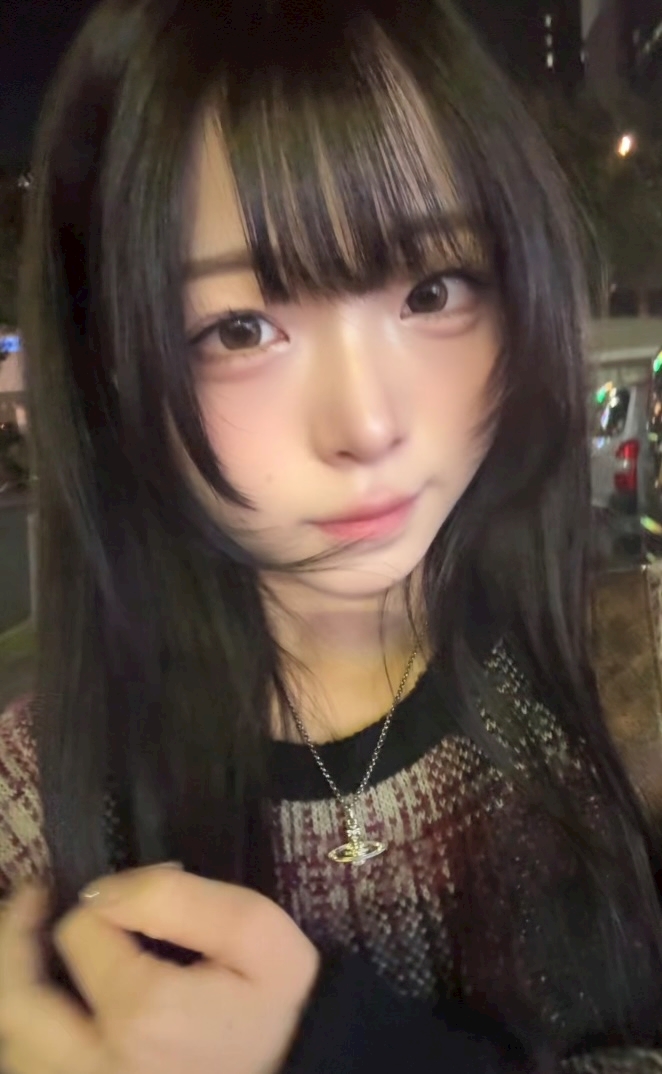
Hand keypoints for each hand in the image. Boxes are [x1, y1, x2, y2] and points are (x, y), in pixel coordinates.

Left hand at [0, 866, 319, 1073]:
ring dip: (17, 988)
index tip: (134, 892)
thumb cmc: (280, 999)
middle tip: (29, 897)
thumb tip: (103, 892)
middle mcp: (102, 1063)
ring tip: (30, 943)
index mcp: (142, 1012)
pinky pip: (37, 1068)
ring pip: (17, 1046)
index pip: (78, 934)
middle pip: (19, 1001)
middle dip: (13, 938)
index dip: (99, 900)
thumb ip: (174, 897)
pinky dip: (28, 1032)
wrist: (305, 1065)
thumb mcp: (252, 928)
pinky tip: (49, 1001)